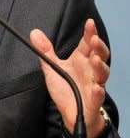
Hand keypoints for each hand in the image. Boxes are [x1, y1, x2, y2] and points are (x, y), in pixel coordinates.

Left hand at [30, 18, 109, 137]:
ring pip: (102, 73)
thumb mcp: (53, 67)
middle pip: (99, 55)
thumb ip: (45, 51)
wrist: (72, 114)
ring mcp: (94, 84)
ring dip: (100, 66)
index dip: (90, 33)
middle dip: (99, 46)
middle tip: (94, 38)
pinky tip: (96, 87)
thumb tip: (34, 32)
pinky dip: (98, 91)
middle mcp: (90, 70)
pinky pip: (98, 95)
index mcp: (81, 60)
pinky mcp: (93, 100)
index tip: (89, 23)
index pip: (87, 43)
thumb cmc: (66, 88)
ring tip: (96, 59)